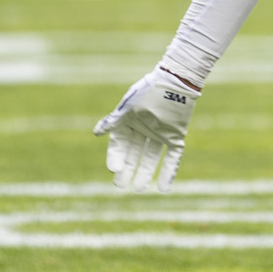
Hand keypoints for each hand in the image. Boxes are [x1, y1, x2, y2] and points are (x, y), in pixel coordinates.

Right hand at [93, 66, 199, 191]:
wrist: (176, 82)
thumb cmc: (148, 92)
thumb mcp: (128, 108)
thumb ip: (114, 122)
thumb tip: (96, 133)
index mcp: (129, 119)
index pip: (119, 142)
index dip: (116, 156)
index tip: (113, 170)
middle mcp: (143, 128)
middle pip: (133, 152)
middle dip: (127, 168)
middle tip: (120, 185)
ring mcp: (160, 132)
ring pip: (150, 157)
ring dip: (145, 172)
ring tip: (139, 189)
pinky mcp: (175, 135)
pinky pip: (171, 156)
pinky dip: (168, 171)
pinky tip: (163, 188)